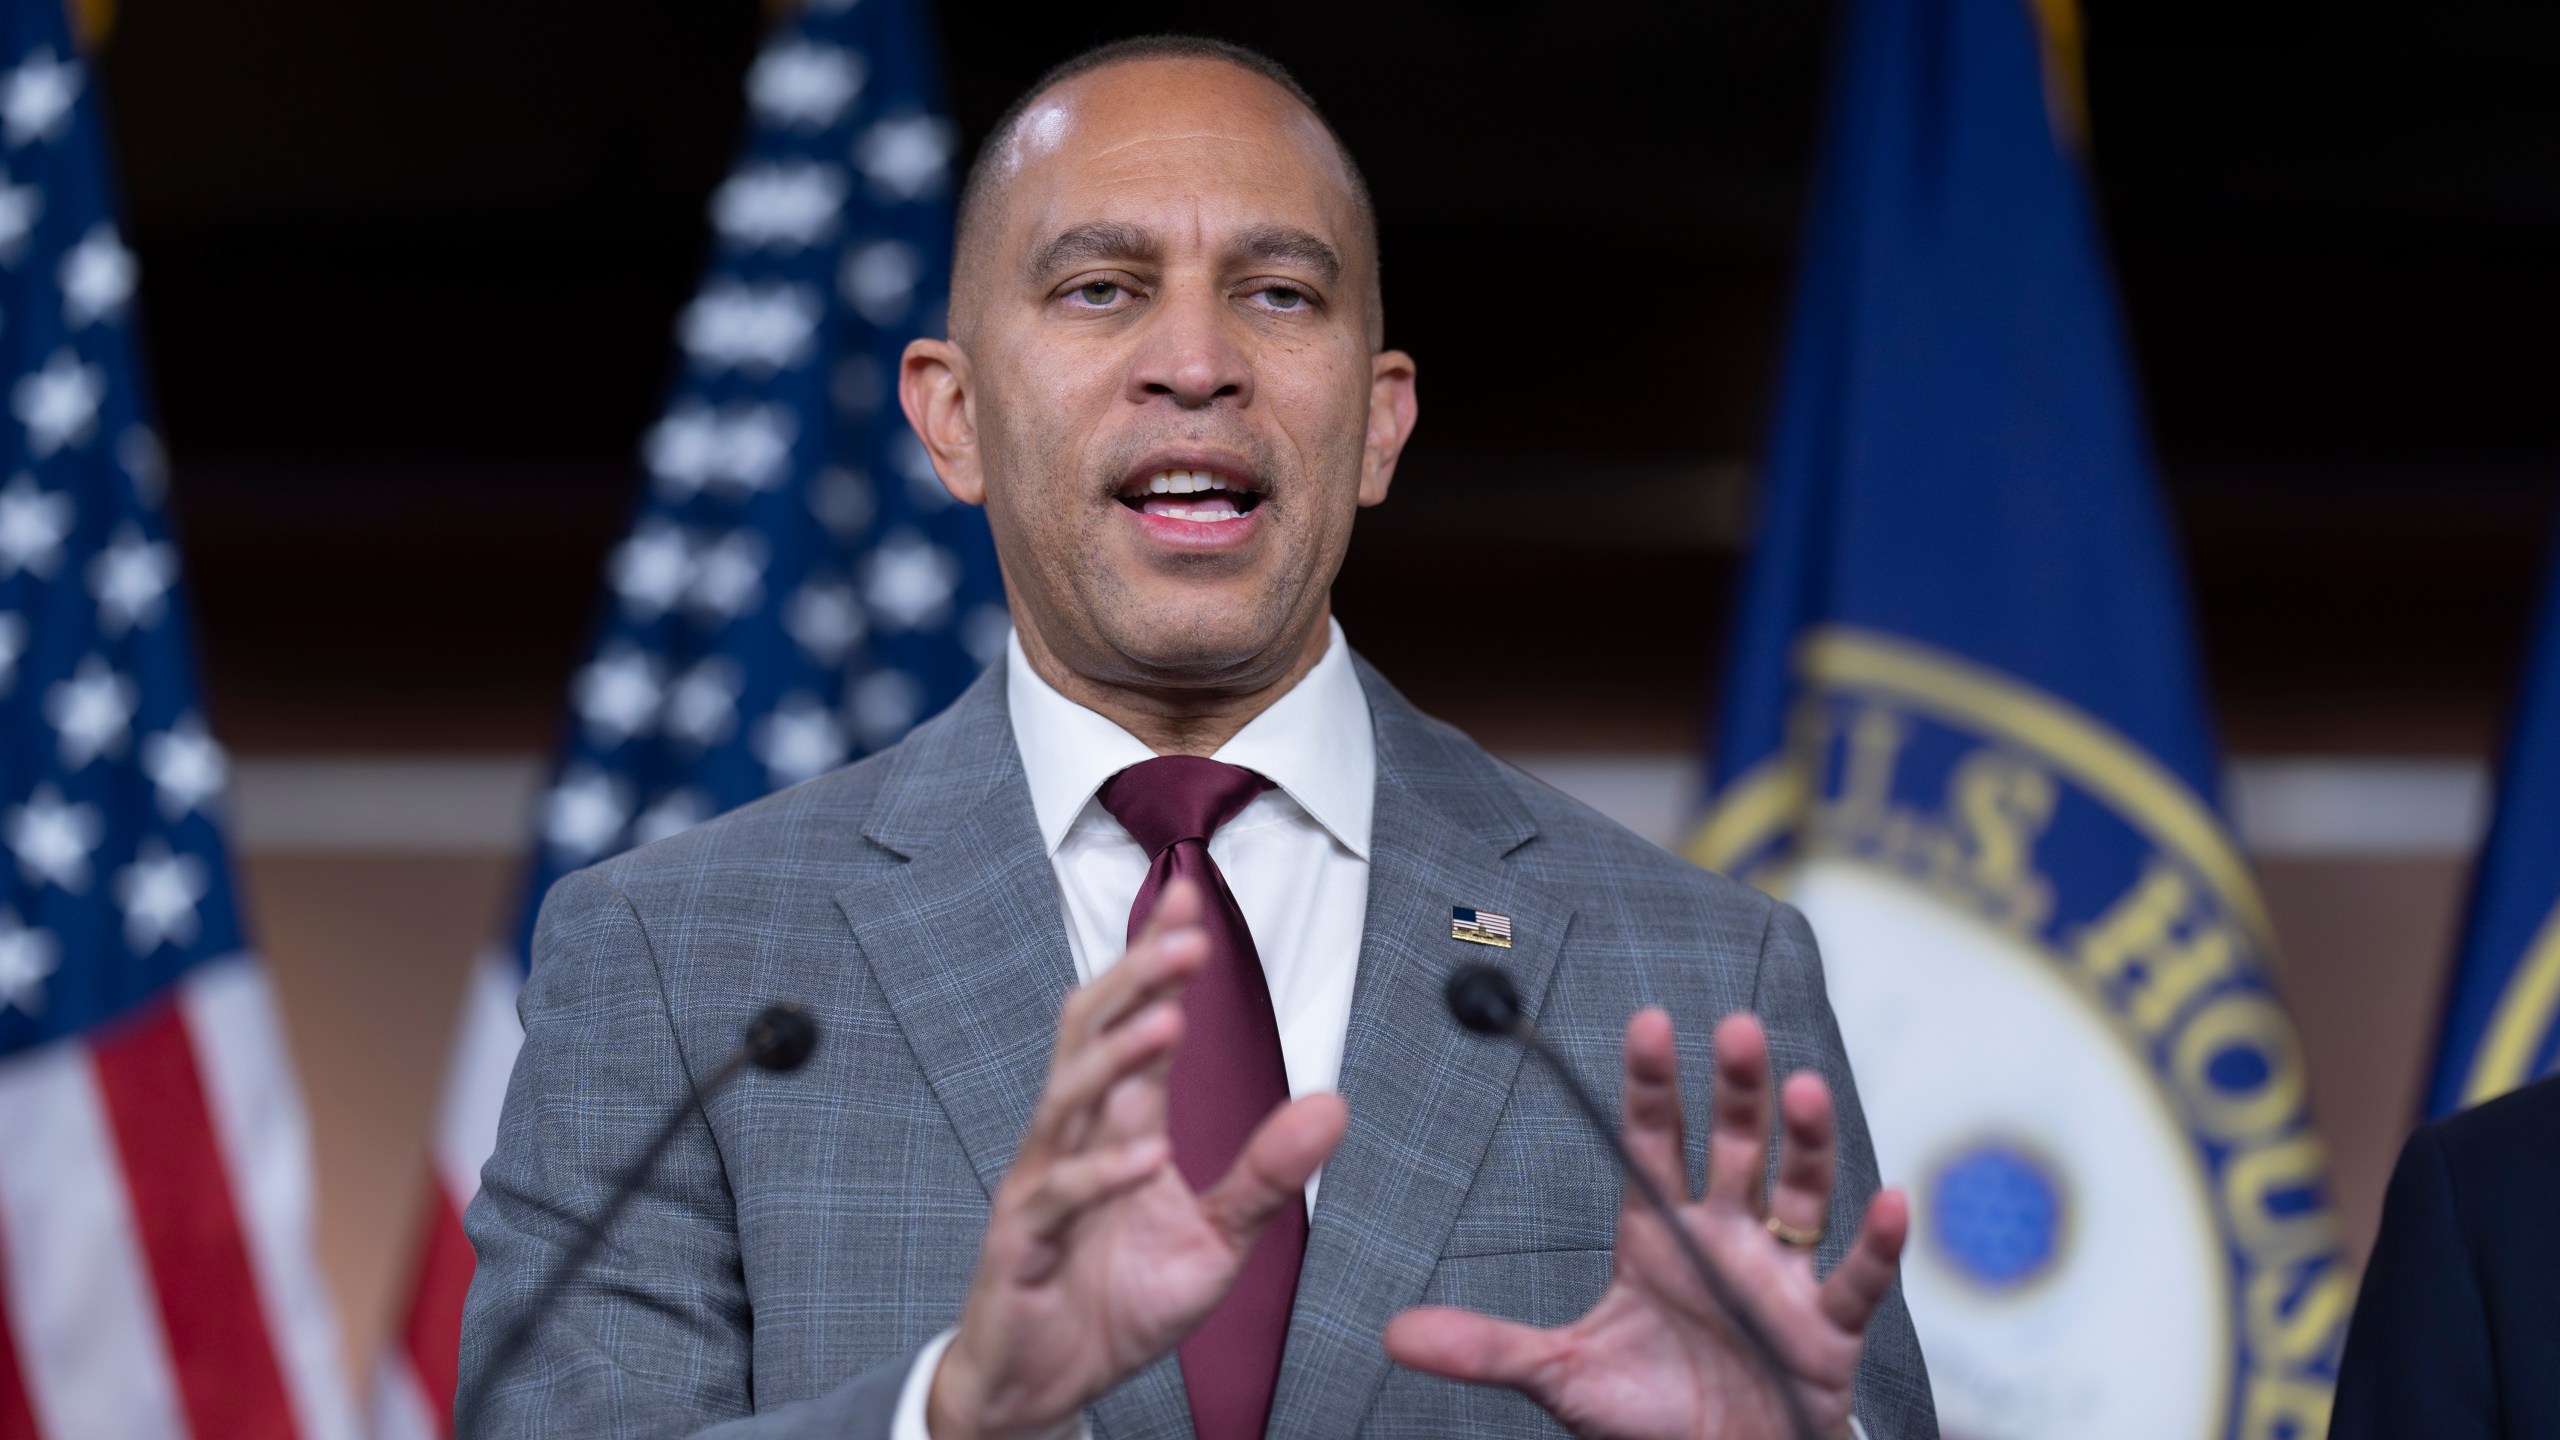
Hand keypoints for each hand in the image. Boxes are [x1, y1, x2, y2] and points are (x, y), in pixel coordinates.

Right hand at [927, 880, 1349, 1439]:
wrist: (1045, 1385)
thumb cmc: (1118, 1299)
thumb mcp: (1217, 1236)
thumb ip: (1269, 1172)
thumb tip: (1335, 1105)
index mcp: (1117, 1124)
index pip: (1133, 1019)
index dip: (1157, 959)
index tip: (1191, 899)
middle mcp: (1073, 1138)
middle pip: (1091, 1033)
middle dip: (1137, 979)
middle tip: (1187, 936)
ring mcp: (1042, 1186)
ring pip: (1068, 1099)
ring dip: (1118, 1055)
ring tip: (1169, 1017)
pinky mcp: (1024, 1243)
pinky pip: (1060, 1197)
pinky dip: (1102, 1173)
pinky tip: (1143, 1153)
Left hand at [1384, 1010, 1906, 1439]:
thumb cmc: (1650, 1414)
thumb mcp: (1562, 1376)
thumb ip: (1487, 1347)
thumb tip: (1396, 1333)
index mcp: (1661, 1231)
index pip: (1654, 1140)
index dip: (1653, 1084)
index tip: (1648, 1023)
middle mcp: (1725, 1235)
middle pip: (1734, 1145)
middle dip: (1736, 1089)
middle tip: (1736, 1029)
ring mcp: (1779, 1275)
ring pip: (1800, 1191)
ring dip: (1805, 1141)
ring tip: (1803, 1090)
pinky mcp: (1825, 1328)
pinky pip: (1856, 1279)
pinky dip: (1876, 1242)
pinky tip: (1890, 1202)